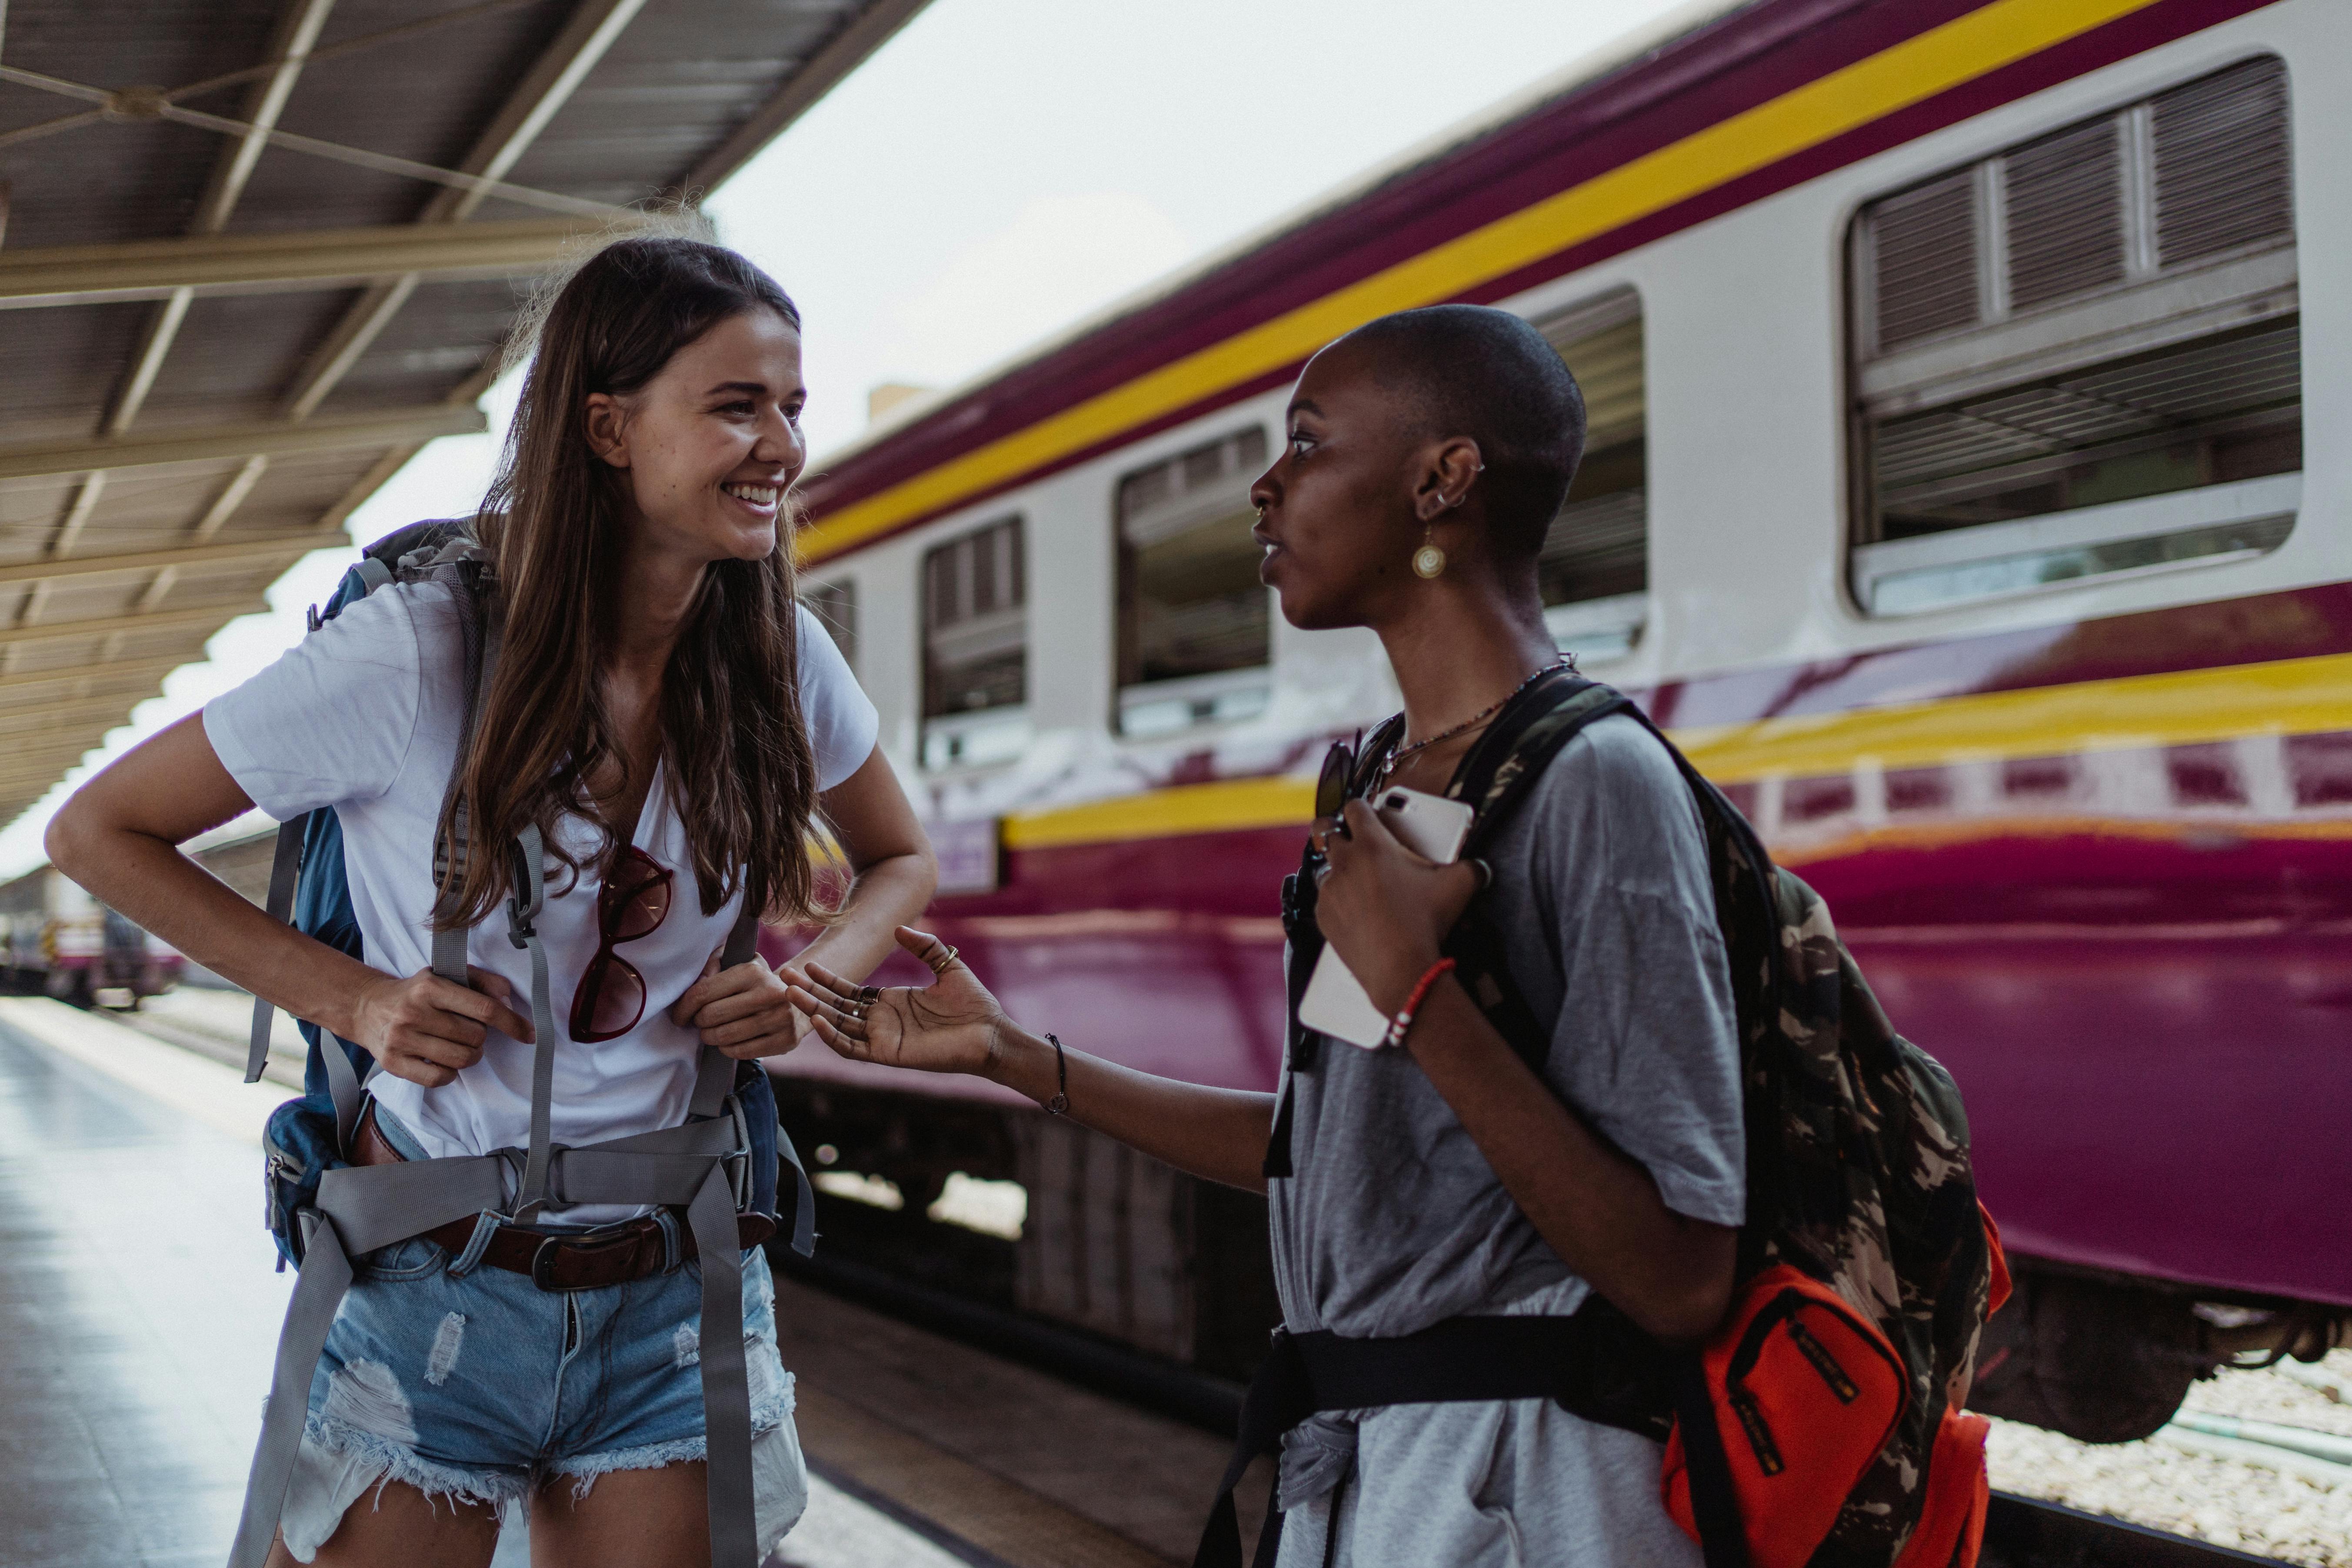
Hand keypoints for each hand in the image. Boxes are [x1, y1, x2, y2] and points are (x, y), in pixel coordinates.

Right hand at [349, 965, 533, 1087]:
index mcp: (431, 987)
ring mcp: (401, 1040)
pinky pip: (439, 1079)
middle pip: (475, 1037)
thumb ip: (482, 981)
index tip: (529, 1034)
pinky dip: (449, 1073)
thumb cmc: (417, 992)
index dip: (513, 1023)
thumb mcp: (447, 975)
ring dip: (469, 1055)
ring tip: (458, 1045)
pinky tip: (442, 1059)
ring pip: (461, 1060)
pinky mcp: (394, 1063)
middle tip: (468, 1030)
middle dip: (480, 1037)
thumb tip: (508, 998)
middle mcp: (414, 1012)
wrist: (366, 1007)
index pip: (484, 1009)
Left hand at [670, 951, 810, 1059]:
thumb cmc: (756, 983)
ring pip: (724, 1036)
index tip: (679, 1015)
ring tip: (711, 1032)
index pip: (703, 992)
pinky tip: (728, 1042)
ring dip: (710, 1037)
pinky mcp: (785, 1039)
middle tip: (700, 1022)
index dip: (683, 1007)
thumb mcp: (738, 964)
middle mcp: (770, 992)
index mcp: (753, 971)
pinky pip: (741, 1052)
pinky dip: (727, 1049)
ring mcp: (780, 1018)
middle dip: (698, 1022)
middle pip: (711, 1016)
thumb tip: (696, 984)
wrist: (798, 999)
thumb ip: (712, 966)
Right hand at [783, 926, 1004, 1075]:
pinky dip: (833, 1036)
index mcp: (891, 1002)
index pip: (849, 992)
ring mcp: (882, 1038)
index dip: (828, 980)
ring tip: (790, 995)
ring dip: (813, 1011)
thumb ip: (924, 946)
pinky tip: (818, 1019)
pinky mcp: (887, 1054)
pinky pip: (852, 1047)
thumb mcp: (947, 965)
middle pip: (836, 1007)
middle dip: (810, 994)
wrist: (990, 1033)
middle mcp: (881, 1021)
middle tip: (784, 979)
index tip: (807, 965)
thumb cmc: (973, 1003)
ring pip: (838, 1026)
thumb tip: (898, 929)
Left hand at [1313, 799, 1481, 1013]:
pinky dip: (1337, 900)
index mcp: (1373, 844)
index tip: (1368, 814)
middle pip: (1324, 828)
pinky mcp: (1323, 915)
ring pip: (1323, 866)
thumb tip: (1478, 866)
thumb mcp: (1459, 886)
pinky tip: (1357, 910)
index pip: (1355, 807)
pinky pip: (1325, 899)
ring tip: (1357, 878)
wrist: (1401, 968)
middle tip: (1349, 837)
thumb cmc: (1425, 923)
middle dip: (1334, 828)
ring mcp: (1331, 889)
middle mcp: (1345, 862)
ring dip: (1337, 867)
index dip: (1362, 806)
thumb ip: (1470, 867)